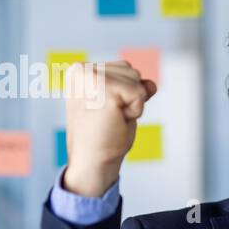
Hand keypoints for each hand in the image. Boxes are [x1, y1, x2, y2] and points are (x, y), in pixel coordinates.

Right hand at [62, 60, 156, 196]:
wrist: (93, 160)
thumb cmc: (104, 133)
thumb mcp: (119, 102)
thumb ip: (133, 85)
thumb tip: (151, 83)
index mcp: (78, 70)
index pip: (123, 67)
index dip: (124, 92)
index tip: (106, 109)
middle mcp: (80, 69)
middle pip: (131, 71)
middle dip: (130, 96)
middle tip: (110, 115)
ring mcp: (91, 78)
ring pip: (137, 79)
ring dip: (132, 103)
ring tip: (112, 117)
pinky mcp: (105, 90)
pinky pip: (140, 93)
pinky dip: (136, 110)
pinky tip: (116, 120)